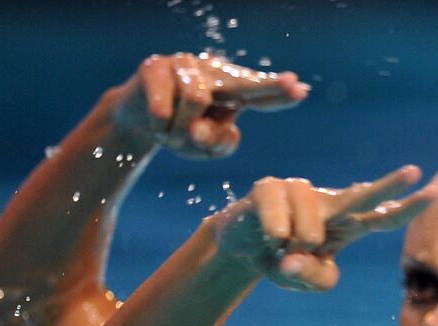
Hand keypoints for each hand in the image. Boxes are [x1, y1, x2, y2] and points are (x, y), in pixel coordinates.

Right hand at [115, 53, 308, 157]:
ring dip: (182, 130)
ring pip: (196, 101)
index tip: (302, 90)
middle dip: (269, 86)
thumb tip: (211, 129)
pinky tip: (157, 123)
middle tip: (292, 85)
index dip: (279, 94)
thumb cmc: (180, 130)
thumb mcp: (204, 148)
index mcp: (233, 92)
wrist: (136, 116)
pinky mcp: (156, 66)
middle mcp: (214, 73)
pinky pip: (164, 105)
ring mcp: (185, 65)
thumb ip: (220, 144)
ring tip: (172, 135)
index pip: (260, 95)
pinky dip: (161, 126)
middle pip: (244, 82)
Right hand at [211, 167, 434, 290]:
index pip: (383, 216)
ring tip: (285, 247)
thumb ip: (314, 278)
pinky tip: (270, 237)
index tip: (434, 191)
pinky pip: (279, 219)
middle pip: (363, 196)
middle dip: (388, 185)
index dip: (406, 207)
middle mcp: (331, 205)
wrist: (244, 248)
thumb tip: (295, 254)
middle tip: (415, 171)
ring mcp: (301, 192)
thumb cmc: (284, 261)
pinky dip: (275, 235)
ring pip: (311, 225)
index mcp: (349, 225)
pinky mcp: (270, 187)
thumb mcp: (304, 281)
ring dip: (298, 245)